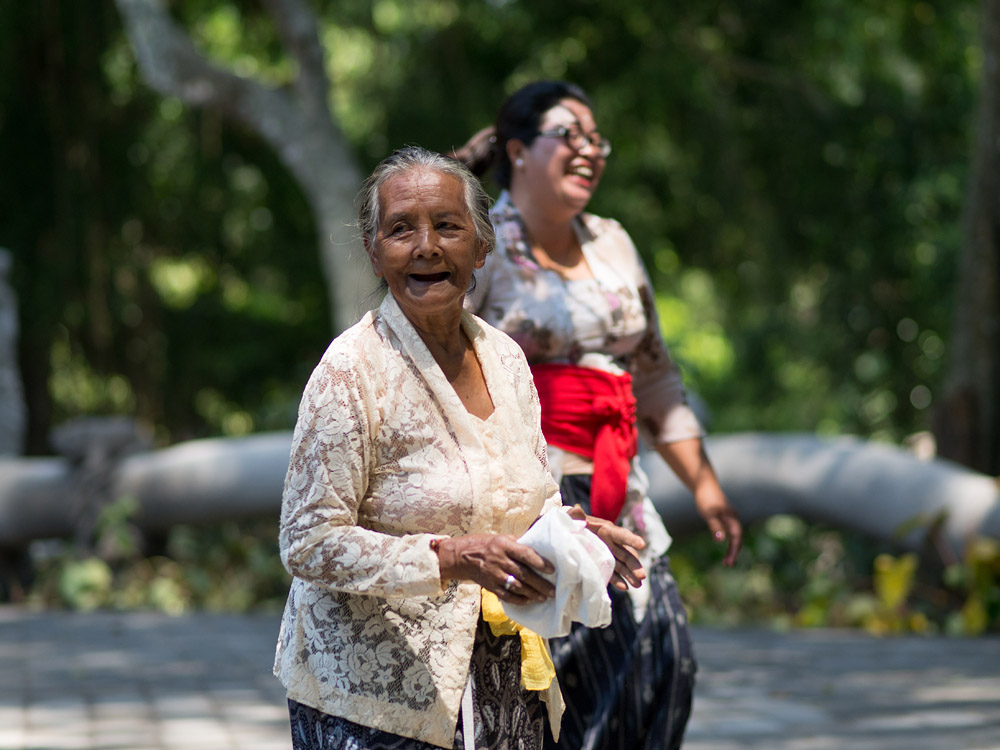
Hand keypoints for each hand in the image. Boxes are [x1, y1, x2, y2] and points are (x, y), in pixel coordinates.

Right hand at [435, 534, 555, 603]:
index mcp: (504, 545)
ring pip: (516, 587)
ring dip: (532, 593)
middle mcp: (499, 560)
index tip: (551, 569)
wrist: (463, 556)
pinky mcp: (489, 586)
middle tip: (553, 591)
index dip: (539, 562)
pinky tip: (528, 600)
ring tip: (544, 597)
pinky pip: (506, 596)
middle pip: (523, 574)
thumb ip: (519, 543)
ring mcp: (494, 574)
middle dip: (540, 584)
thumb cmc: (487, 544)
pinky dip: (518, 600)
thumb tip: (541, 545)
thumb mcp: (502, 538)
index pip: (525, 554)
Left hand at [567, 506, 646, 590]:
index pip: (621, 535)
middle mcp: (612, 543)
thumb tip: (576, 509)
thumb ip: (576, 515)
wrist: (567, 533)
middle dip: (635, 565)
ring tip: (638, 585)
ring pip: (623, 565)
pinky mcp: (603, 564)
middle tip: (642, 575)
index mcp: (607, 530)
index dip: (632, 539)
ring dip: (630, 575)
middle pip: (626, 554)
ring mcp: (609, 554)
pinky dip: (618, 580)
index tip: (642, 545)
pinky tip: (624, 588)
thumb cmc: (572, 522)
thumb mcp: (573, 518)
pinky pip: (612, 573)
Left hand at [696, 490, 741, 566]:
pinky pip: (730, 532)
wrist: (704, 485)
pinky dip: (728, 541)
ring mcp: (730, 518)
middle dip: (734, 552)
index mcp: (732, 518)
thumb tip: (721, 541)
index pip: (736, 538)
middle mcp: (734, 519)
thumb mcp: (709, 514)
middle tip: (728, 565)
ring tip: (725, 562)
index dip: (734, 551)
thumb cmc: (706, 499)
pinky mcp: (725, 518)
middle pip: (737, 539)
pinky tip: (723, 546)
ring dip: (731, 548)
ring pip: (734, 536)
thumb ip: (715, 527)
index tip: (729, 562)